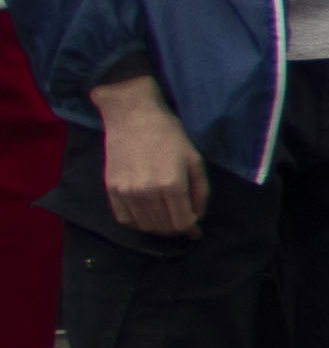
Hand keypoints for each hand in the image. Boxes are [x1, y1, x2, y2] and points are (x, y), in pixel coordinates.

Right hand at [89, 76, 201, 237]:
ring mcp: (126, 191)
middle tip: (182, 224)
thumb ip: (200, 192)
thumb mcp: (195, 160)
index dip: (190, 229)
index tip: (194, 231)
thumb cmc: (169, 135)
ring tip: (166, 220)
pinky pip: (124, 218)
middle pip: (163, 226)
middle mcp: (147, 191)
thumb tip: (197, 218)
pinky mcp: (111, 188)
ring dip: (158, 228)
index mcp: (172, 184)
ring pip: (144, 225)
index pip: (181, 222)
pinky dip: (137, 223)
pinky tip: (147, 216)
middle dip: (176, 229)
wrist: (132, 116)